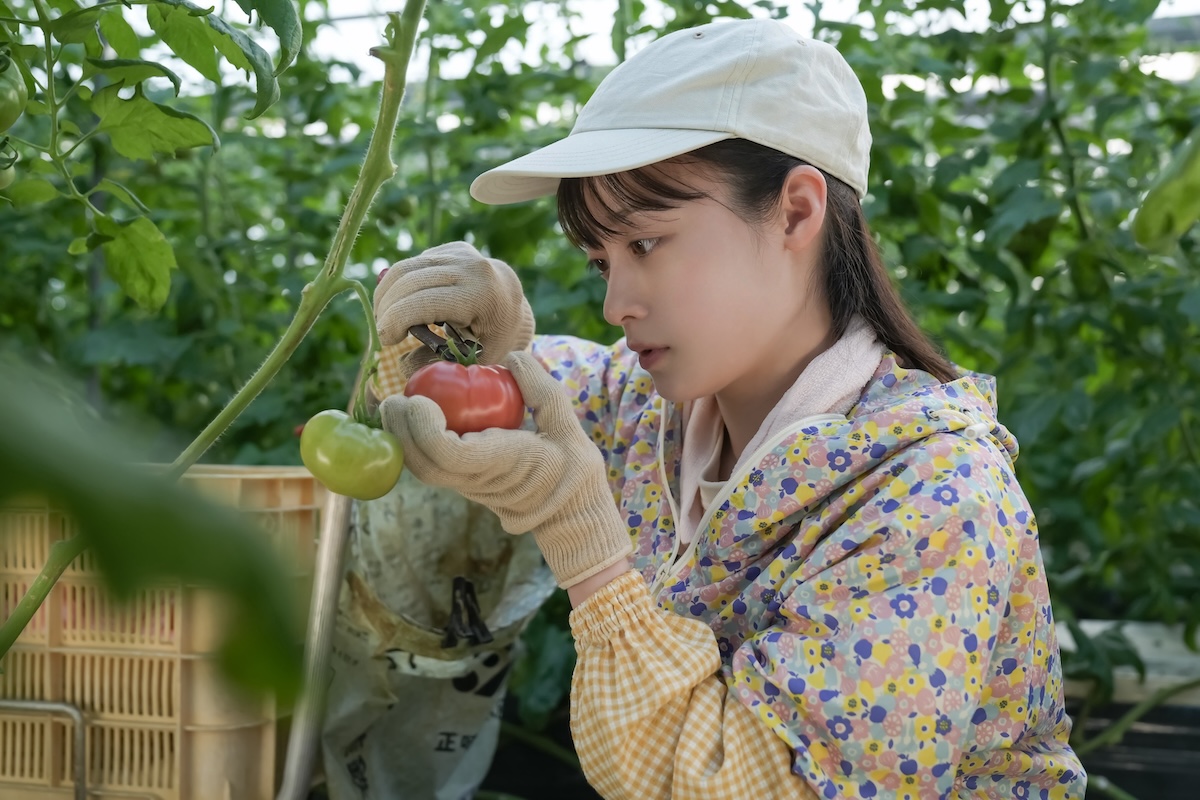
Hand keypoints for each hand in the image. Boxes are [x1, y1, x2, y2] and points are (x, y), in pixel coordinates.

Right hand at [374, 241, 535, 379]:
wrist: (515, 307)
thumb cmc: (496, 341)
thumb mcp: (476, 361)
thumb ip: (440, 365)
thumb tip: (402, 364)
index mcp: (483, 296)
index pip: (424, 302)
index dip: (395, 320)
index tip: (386, 340)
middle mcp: (472, 267)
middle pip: (408, 280)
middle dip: (385, 309)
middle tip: (382, 334)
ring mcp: (462, 254)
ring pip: (405, 268)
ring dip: (386, 296)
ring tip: (386, 321)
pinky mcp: (453, 249)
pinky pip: (413, 264)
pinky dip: (399, 285)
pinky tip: (403, 305)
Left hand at [380, 351, 631, 587]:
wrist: (571, 514)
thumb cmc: (573, 467)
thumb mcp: (569, 425)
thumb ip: (541, 390)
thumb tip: (513, 357)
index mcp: (505, 465)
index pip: (452, 455)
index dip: (425, 430)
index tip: (418, 399)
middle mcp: (481, 482)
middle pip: (426, 466)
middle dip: (402, 432)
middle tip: (393, 398)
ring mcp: (470, 489)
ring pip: (424, 471)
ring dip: (403, 439)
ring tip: (394, 406)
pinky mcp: (465, 486)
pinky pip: (432, 468)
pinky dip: (415, 445)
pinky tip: (410, 419)